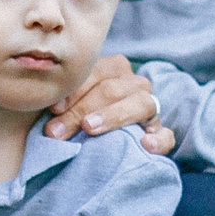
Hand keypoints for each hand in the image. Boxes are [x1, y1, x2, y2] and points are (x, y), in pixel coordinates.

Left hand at [44, 53, 173, 153]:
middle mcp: (135, 85)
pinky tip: (144, 145)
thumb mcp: (65, 105)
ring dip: (113, 116)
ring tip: (90, 129)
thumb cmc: (74, 117)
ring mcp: (151, 109)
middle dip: (82, 109)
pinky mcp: (160, 135)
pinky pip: (166, 135)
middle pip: (113, 89)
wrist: (96, 141)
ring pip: (141, 104)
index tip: (52, 109)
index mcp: (114, 69)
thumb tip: (48, 113)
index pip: (96, 72)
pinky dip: (158, 139)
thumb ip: (59, 103)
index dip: (74, 90)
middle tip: (57, 131)